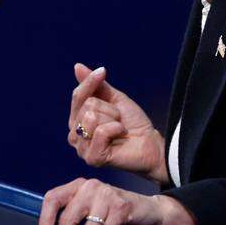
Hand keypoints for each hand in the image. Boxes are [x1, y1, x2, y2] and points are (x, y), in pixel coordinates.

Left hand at [38, 177, 197, 224]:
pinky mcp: (121, 207)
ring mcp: (106, 195)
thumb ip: (74, 213)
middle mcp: (90, 187)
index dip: (45, 220)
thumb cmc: (112, 211)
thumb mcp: (91, 205)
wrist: (147, 208)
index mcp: (77, 186)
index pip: (52, 198)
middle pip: (68, 219)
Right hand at [67, 63, 167, 183]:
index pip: (77, 96)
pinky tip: (120, 135)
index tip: (103, 71)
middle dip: (109, 109)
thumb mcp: (114, 99)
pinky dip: (115, 129)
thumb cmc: (132, 122)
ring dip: (113, 119)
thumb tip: (77, 66)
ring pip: (91, 118)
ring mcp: (82, 149)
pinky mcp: (93, 158)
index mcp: (77, 120)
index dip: (90, 82)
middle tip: (118, 119)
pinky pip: (100, 132)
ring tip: (119, 129)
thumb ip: (95, 85)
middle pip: (87, 106)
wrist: (150, 142)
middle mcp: (75, 135)